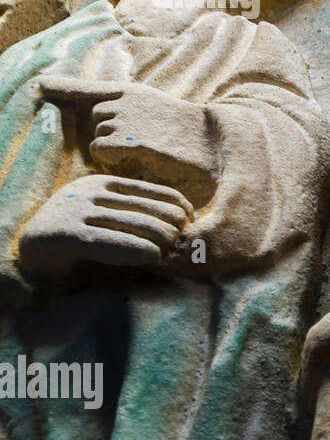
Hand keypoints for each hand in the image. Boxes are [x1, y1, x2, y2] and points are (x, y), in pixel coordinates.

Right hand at [17, 174, 193, 280]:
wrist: (30, 247)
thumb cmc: (76, 231)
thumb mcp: (103, 212)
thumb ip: (131, 211)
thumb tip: (179, 220)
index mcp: (103, 183)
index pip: (152, 191)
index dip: (178, 206)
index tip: (190, 221)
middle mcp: (91, 193)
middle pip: (147, 209)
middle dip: (170, 226)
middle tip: (179, 243)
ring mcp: (77, 211)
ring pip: (133, 224)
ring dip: (158, 240)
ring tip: (168, 252)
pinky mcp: (67, 234)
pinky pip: (109, 242)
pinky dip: (134, 249)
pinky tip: (152, 256)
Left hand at [39, 76, 216, 191]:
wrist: (212, 143)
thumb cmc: (186, 133)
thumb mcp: (155, 112)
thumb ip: (128, 111)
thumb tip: (105, 124)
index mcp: (132, 92)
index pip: (90, 88)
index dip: (64, 87)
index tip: (43, 85)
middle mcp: (123, 101)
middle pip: (94, 121)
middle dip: (109, 135)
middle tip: (140, 143)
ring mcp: (125, 118)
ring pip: (96, 138)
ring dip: (114, 150)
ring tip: (145, 151)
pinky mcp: (128, 138)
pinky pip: (101, 151)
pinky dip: (114, 159)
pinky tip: (139, 158)